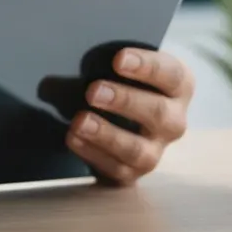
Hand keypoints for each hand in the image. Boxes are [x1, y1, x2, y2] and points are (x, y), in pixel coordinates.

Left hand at [66, 48, 193, 185]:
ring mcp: (155, 150)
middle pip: (158, 113)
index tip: (118, 59)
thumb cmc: (116, 84)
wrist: (116, 122)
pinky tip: (73, 138)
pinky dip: (92, 153)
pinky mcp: (133, 172)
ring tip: (79, 120)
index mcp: (177, 87)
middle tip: (93, 91)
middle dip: (124, 101)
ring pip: (137, 149)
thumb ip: (99, 65)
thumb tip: (54, 78)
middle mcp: (172, 120)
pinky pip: (116, 169)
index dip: (147, 66)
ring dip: (106, 134)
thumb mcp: (116, 70)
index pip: (172, 75)